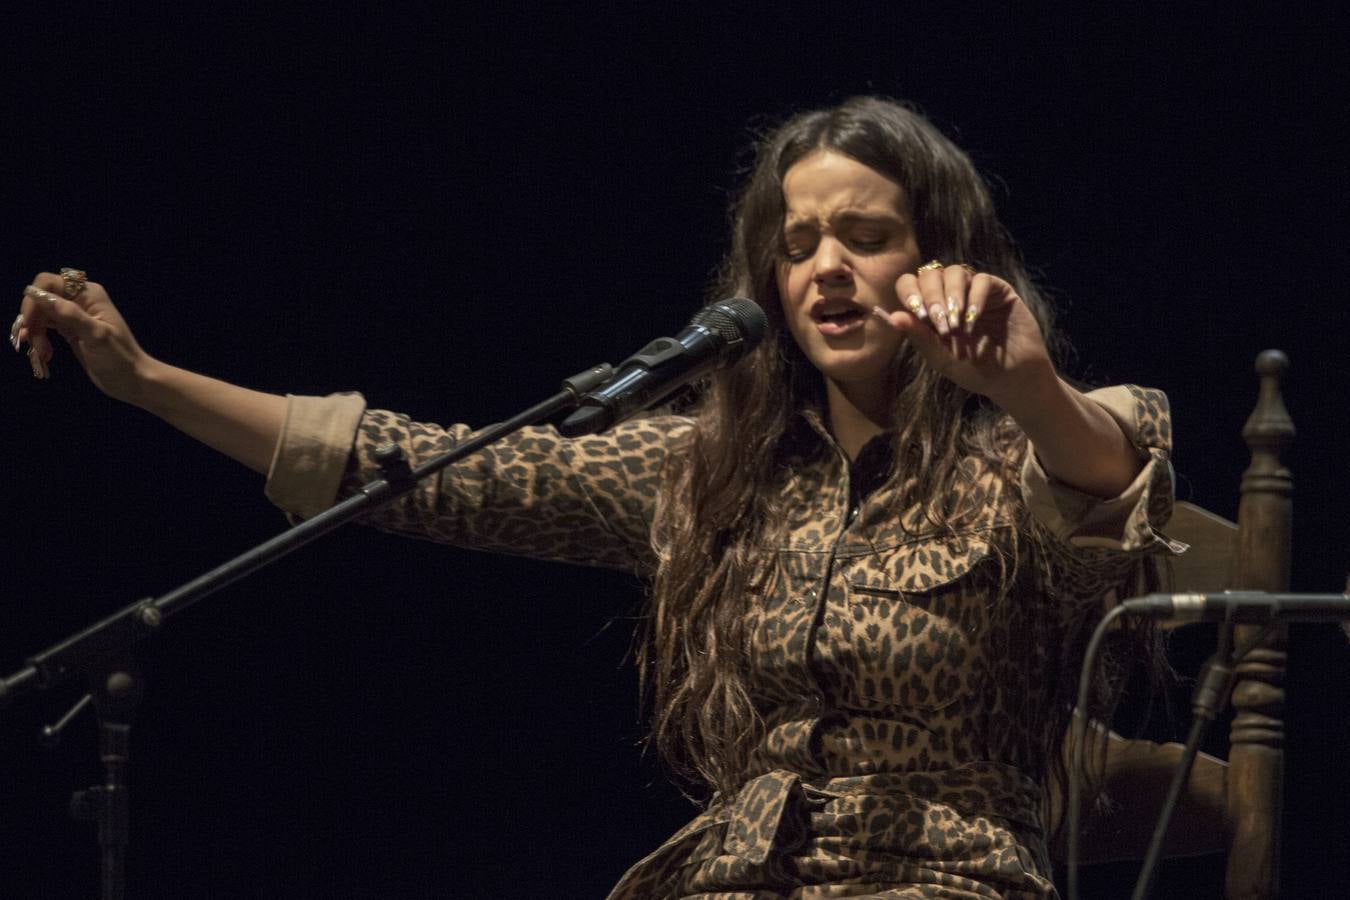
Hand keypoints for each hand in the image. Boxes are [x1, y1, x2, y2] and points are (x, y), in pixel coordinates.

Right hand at [12, 272, 153, 403]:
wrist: (132, 380)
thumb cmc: (119, 358)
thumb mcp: (95, 335)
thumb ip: (68, 314)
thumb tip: (36, 293)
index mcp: (89, 294)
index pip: (48, 283)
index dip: (34, 300)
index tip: (29, 322)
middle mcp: (79, 300)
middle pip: (41, 299)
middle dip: (33, 320)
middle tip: (36, 344)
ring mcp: (73, 316)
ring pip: (41, 314)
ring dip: (35, 332)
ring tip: (42, 353)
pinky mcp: (69, 331)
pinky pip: (45, 327)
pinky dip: (39, 338)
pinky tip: (42, 353)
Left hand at [874, 264, 1053, 404]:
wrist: (1010, 378)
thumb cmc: (972, 370)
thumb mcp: (940, 356)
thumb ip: (919, 335)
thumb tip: (893, 317)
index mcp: (930, 308)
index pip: (909, 284)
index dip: (910, 294)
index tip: (919, 315)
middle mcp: (949, 294)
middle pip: (930, 274)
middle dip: (932, 298)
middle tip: (941, 324)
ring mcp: (973, 290)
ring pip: (955, 272)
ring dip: (952, 296)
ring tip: (957, 325)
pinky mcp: (998, 290)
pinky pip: (981, 280)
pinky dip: (974, 298)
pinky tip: (973, 320)